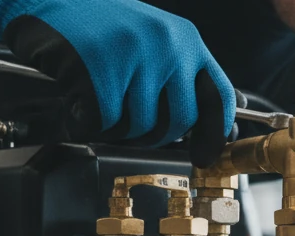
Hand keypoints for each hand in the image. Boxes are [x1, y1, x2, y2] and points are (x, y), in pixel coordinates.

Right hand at [0, 0, 235, 166]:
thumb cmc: (91, 22)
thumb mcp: (149, 39)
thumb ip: (174, 75)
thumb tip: (194, 125)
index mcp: (185, 38)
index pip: (217, 95)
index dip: (214, 132)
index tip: (206, 154)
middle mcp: (168, 45)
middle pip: (179, 120)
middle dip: (154, 137)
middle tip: (130, 129)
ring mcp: (136, 56)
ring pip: (140, 125)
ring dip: (115, 128)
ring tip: (97, 105)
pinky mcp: (101, 69)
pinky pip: (104, 121)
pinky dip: (86, 123)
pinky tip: (76, 104)